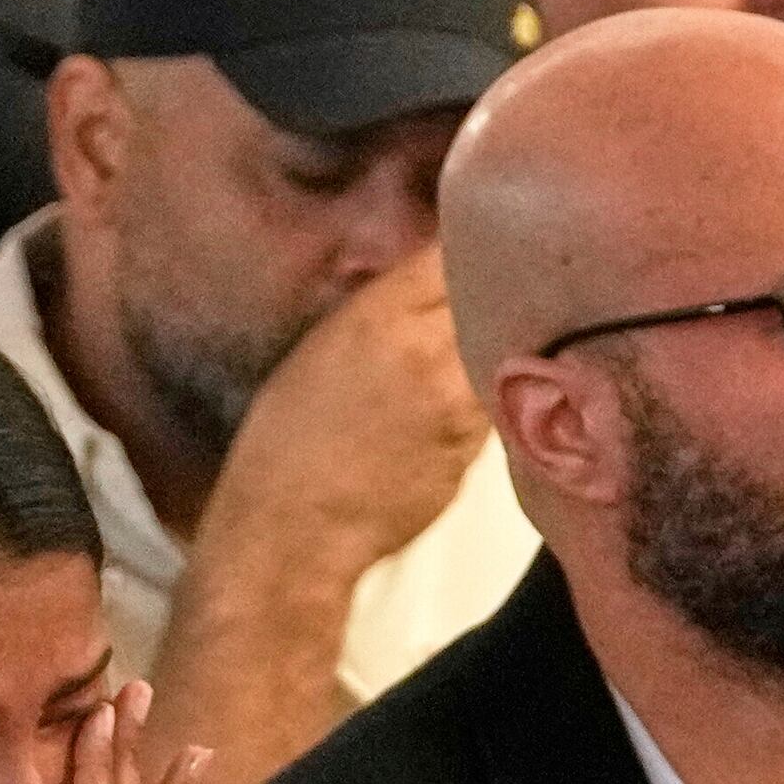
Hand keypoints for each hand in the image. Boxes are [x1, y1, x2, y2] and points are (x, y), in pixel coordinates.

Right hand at [194, 247, 491, 579]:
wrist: (289, 533)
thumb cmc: (285, 446)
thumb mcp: (318, 351)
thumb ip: (382, 308)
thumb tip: (439, 276)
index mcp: (378, 316)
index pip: (451, 251)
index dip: (464, 250)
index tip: (468, 250)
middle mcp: (427, 349)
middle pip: (487, 299)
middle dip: (486, 298)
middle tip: (477, 304)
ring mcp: (458, 402)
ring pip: (498, 353)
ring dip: (487, 354)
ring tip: (445, 373)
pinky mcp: (474, 448)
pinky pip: (492, 407)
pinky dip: (480, 405)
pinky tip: (438, 423)